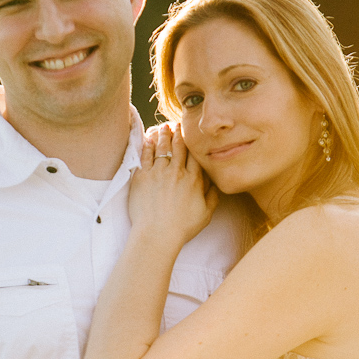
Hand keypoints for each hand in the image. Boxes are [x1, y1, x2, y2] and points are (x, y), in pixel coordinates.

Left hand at [129, 125, 217, 248]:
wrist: (156, 234)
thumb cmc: (182, 228)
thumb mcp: (206, 214)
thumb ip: (213, 196)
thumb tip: (217, 183)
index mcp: (193, 180)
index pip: (195, 154)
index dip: (193, 141)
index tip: (191, 134)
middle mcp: (176, 172)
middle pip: (178, 147)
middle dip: (178, 133)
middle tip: (176, 124)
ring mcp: (158, 173)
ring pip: (161, 148)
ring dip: (163, 135)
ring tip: (163, 127)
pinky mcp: (142, 177)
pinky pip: (145, 155)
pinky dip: (147, 145)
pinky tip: (149, 138)